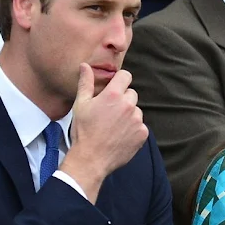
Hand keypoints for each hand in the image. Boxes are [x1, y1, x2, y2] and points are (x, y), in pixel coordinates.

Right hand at [60, 63, 148, 202]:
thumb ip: (85, 83)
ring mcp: (137, 120)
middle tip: (109, 112)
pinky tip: (120, 135)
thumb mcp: (81, 104)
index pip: (126, 76)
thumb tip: (85, 66)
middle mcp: (128, 105)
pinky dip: (133, 129)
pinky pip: (140, 125)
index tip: (114, 88)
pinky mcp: (142, 133)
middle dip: (122, 99)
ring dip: (128, 115)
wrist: (91, 159)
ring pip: (136, 110)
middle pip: (131, 94)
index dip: (119, 81)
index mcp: (114, 95)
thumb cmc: (83, 131)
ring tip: (113, 126)